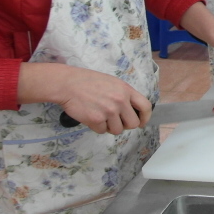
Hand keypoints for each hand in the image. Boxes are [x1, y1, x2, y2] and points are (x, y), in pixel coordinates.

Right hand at [19, 62, 151, 134]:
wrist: (68, 84)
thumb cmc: (89, 81)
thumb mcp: (113, 83)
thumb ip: (124, 95)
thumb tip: (132, 110)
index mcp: (126, 90)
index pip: (146, 106)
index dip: (145, 117)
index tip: (141, 122)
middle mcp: (120, 101)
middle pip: (133, 123)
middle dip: (125, 125)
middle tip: (116, 121)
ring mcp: (108, 111)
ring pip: (117, 130)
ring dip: (110, 127)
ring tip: (101, 117)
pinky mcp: (96, 120)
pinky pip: (102, 131)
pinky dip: (97, 127)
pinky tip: (91, 116)